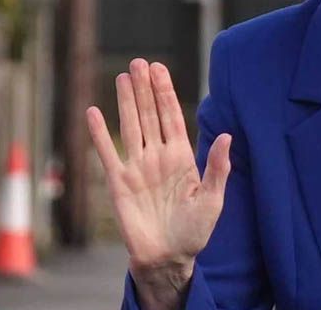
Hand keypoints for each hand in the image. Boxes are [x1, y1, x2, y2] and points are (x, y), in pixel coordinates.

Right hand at [86, 59, 230, 307]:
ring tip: (123, 76)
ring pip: (131, 127)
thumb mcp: (213, 198)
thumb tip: (227, 135)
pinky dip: (99, 133)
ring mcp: (138, 168)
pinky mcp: (119, 183)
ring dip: (126, 102)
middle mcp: (158, 156)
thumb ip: (218, 167)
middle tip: (140, 62)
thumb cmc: (195, 230)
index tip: (161, 69)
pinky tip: (94, 112)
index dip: (166, 92)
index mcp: (182, 156)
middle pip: (150, 115)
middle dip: (146, 89)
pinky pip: (108, 153)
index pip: (172, 116)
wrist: (169, 257)